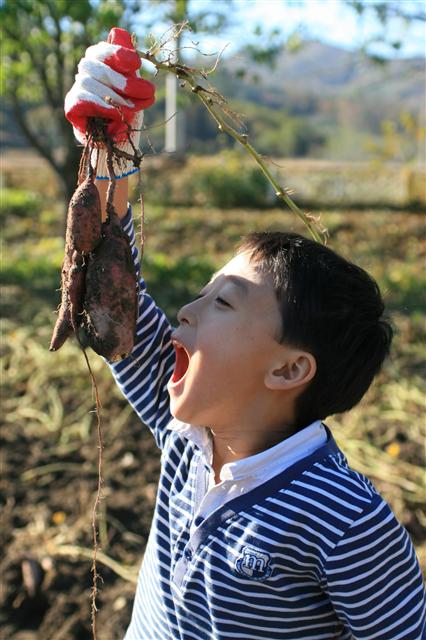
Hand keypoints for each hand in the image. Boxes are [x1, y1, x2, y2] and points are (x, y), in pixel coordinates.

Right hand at [64, 27, 154, 178]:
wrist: (118, 139)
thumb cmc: (126, 110)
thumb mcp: (134, 87)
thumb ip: (128, 65)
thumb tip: (119, 33)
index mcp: (100, 60)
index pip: (104, 50)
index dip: (119, 53)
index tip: (136, 63)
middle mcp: (86, 70)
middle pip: (99, 67)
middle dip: (125, 82)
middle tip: (148, 92)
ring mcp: (77, 87)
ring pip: (92, 84)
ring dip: (116, 98)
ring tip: (132, 110)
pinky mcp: (71, 105)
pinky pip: (84, 99)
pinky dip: (102, 107)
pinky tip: (114, 115)